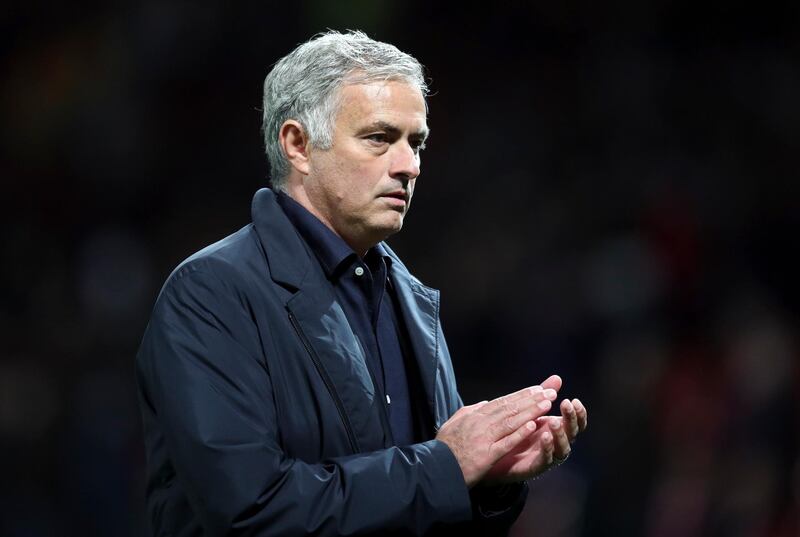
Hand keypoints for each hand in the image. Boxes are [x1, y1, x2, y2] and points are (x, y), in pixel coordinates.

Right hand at [435, 381, 558, 487]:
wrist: (435, 468)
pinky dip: (519, 433)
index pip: (502, 402)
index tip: (537, 389)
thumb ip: (469, 411)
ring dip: (530, 411)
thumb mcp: (453, 423)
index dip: (521, 395)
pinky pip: (506, 442)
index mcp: (474, 415)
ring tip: (546, 404)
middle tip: (549, 391)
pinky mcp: (486, 455)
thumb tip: (485, 403)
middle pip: (510, 408)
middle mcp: (480, 423)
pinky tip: (533, 426)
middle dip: (531, 399)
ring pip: (511, 421)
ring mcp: (483, 438)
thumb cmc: (444, 447)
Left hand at [483, 381, 587, 484]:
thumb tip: (557, 378)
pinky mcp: (537, 466)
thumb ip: (544, 395)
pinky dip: (547, 448)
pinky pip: (546, 459)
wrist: (498, 455)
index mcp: (557, 428)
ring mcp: (549, 455)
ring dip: (560, 434)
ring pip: (563, 447)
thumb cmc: (518, 431)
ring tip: (553, 421)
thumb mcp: (532, 411)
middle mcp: (557, 442)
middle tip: (566, 405)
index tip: (574, 400)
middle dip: (571, 418)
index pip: (575, 421)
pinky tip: (545, 437)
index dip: (578, 413)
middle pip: (572, 432)